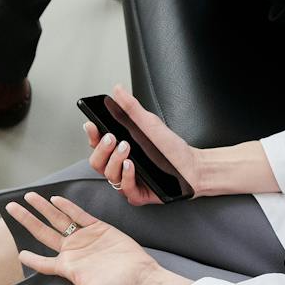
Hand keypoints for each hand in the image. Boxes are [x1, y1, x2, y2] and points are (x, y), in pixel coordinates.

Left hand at [6, 193, 182, 284]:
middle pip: (43, 233)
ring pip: (58, 219)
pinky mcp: (99, 228)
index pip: (42, 262)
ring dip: (43, 208)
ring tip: (29, 196)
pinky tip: (55, 199)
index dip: (30, 258)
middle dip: (27, 220)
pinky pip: (79, 215)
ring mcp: (85, 238)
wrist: (141, 278)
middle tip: (10, 208)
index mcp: (67, 268)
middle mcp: (73, 251)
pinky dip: (67, 206)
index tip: (19, 253)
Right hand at [81, 83, 201, 206]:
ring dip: (114, 160)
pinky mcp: (137, 194)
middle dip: (101, 149)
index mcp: (118, 150)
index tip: (91, 124)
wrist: (193, 165)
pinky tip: (131, 165)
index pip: (96, 144)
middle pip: (96, 162)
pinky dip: (126, 176)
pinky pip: (124, 188)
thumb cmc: (170, 147)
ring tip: (126, 148)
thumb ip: (131, 108)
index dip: (91, 135)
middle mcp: (119, 166)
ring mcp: (127, 181)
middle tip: (111, 137)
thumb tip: (117, 89)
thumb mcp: (149, 124)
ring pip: (108, 174)